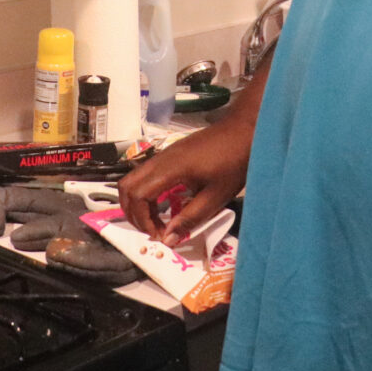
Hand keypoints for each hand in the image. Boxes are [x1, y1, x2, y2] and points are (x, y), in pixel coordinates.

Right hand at [118, 118, 253, 246]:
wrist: (244, 130)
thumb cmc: (233, 163)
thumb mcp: (215, 197)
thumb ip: (189, 219)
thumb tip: (168, 239)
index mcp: (169, 169)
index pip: (138, 196)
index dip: (143, 220)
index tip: (160, 235)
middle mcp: (160, 160)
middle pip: (127, 186)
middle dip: (133, 213)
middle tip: (152, 230)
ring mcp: (163, 155)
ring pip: (133, 179)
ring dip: (137, 202)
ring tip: (155, 220)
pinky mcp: (170, 154)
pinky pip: (145, 174)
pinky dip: (145, 192)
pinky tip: (163, 204)